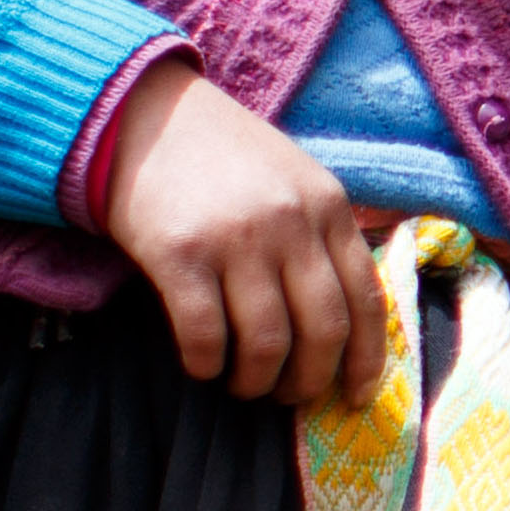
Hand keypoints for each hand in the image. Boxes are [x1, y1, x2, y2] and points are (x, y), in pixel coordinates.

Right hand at [97, 57, 385, 403]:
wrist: (143, 112)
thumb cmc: (223, 156)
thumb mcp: (295, 180)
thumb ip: (323, 236)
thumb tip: (346, 320)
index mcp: (329, 208)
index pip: (367, 300)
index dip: (366, 359)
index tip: (355, 397)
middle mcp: (292, 224)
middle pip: (323, 330)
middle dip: (310, 380)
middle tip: (289, 397)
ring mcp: (236, 238)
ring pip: (268, 341)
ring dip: (258, 380)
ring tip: (244, 386)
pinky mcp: (179, 252)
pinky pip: (205, 333)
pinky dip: (207, 363)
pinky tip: (202, 367)